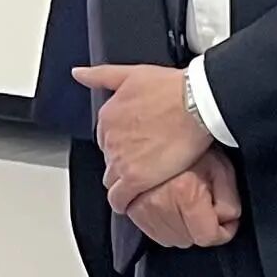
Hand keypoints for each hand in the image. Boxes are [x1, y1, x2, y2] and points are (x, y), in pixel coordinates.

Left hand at [78, 63, 214, 208]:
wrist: (197, 104)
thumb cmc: (173, 88)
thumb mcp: (132, 73)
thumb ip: (101, 75)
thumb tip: (78, 74)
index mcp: (107, 116)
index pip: (105, 138)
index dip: (121, 143)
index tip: (136, 144)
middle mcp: (109, 139)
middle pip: (109, 159)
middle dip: (123, 162)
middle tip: (145, 161)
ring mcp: (121, 160)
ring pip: (112, 179)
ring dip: (123, 182)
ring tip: (143, 180)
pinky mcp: (135, 179)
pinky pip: (119, 198)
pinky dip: (123, 202)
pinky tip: (131, 202)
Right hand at [123, 149, 240, 248]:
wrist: (164, 127)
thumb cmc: (196, 145)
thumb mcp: (223, 170)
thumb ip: (229, 202)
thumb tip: (226, 222)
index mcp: (185, 194)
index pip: (207, 236)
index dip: (223, 232)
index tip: (227, 223)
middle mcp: (159, 203)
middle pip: (187, 240)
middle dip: (201, 228)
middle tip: (206, 208)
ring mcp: (140, 206)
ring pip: (167, 238)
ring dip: (181, 228)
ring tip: (188, 205)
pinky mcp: (129, 206)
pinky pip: (149, 230)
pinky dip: (163, 224)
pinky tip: (171, 207)